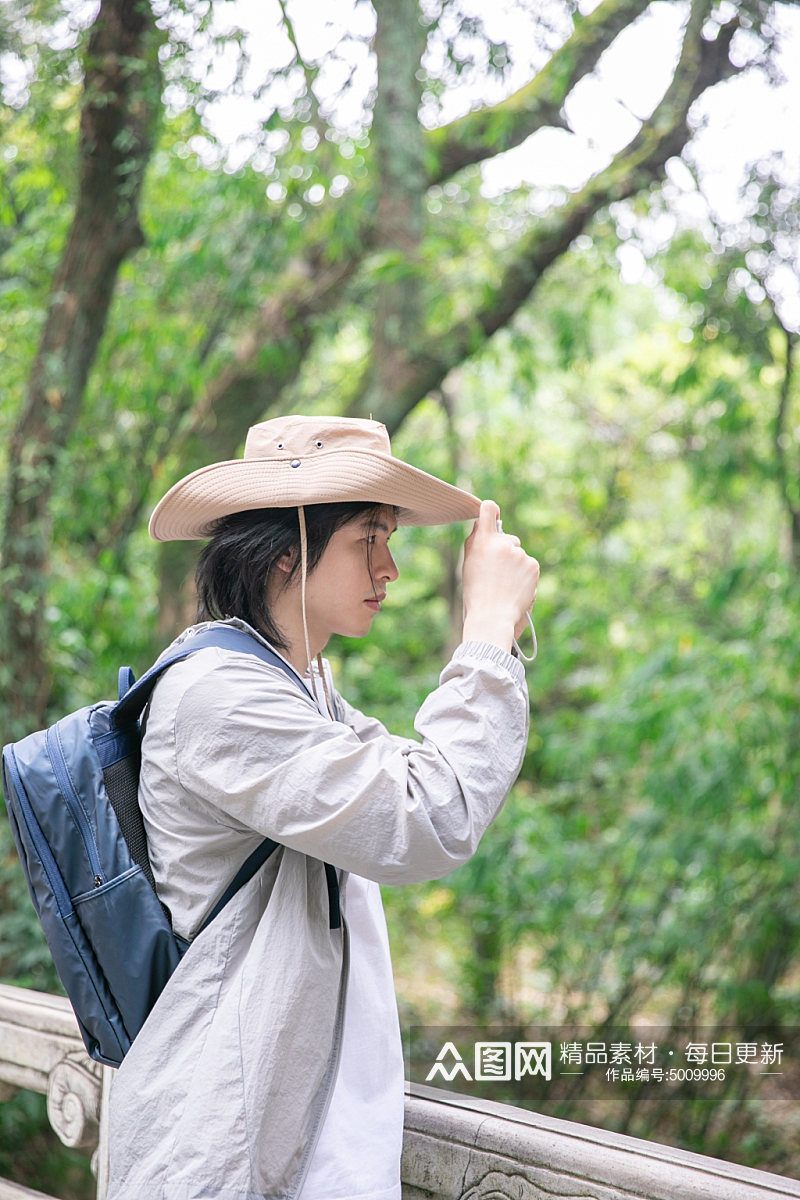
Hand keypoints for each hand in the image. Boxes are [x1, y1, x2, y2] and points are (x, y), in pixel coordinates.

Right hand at [461, 499, 538, 652]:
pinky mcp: (533, 565)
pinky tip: (516, 587)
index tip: (491, 511)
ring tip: (506, 585)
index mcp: (483, 541)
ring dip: (515, 566)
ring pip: (519, 555)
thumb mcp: (468, 565)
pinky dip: (525, 575)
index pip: (489, 510)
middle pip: (508, 539)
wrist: (492, 616)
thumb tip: (481, 524)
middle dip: (505, 552)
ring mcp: (520, 554)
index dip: (490, 510)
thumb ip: (475, 542)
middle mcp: (503, 543)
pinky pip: (529, 565)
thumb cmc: (476, 594)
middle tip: (497, 573)